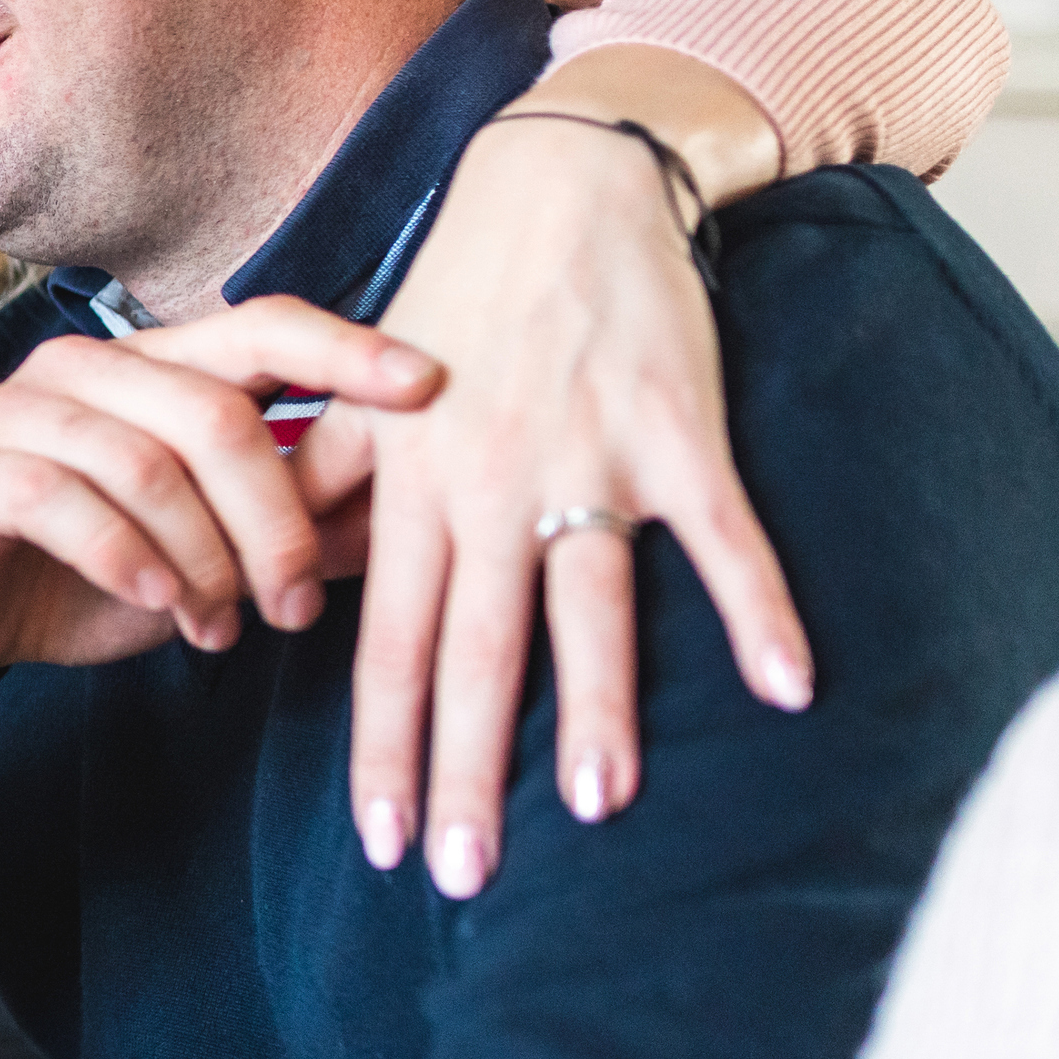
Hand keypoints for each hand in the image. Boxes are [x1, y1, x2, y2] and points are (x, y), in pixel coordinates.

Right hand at [0, 298, 444, 696]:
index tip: (429, 385)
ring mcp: (19, 413)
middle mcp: (85, 369)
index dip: (344, 349)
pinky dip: (128, 560)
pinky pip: (67, 501)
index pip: (261, 325)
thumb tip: (408, 522)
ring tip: (219, 629)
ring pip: (147, 463)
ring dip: (202, 559)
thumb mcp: (206, 562)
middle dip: (274, 519)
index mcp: (152, 367)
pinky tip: (159, 606)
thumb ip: (294, 533)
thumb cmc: (79, 578)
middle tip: (294, 608)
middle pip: (215, 413)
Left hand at [293, 48, 812, 897]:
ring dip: (597, 709)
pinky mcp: (676, 431)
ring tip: (596, 807)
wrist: (560, 185)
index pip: (388, 644)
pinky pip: (722, 534)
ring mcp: (585, 461)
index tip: (381, 837)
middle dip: (467, 767)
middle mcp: (486, 485)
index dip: (385, 745)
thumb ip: (319, 491)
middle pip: (476, 650)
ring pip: (586, 607)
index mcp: (409, 487)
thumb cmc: (457, 299)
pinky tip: (788, 688)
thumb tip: (270, 588)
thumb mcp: (363, 394)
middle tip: (463, 873)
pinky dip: (759, 607)